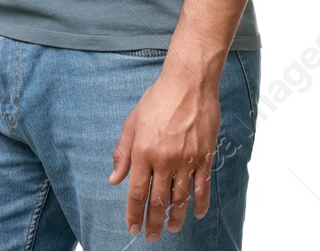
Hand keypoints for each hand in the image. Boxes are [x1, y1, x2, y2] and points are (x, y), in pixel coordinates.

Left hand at [107, 69, 219, 241]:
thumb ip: (122, 153)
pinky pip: (202, 187)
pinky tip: (195, 213)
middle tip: (152, 236)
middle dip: (153, 222)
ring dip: (176, 217)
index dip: (134, 213)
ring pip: (181, 198)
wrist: (188, 84)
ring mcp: (186, 160)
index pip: (137, 192)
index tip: (133, 227)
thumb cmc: (157, 100)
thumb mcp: (132, 123)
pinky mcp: (204, 157)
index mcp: (143, 152)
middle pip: (158, 201)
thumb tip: (114, 178)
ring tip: (172, 228)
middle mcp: (164, 160)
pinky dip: (199, 203)